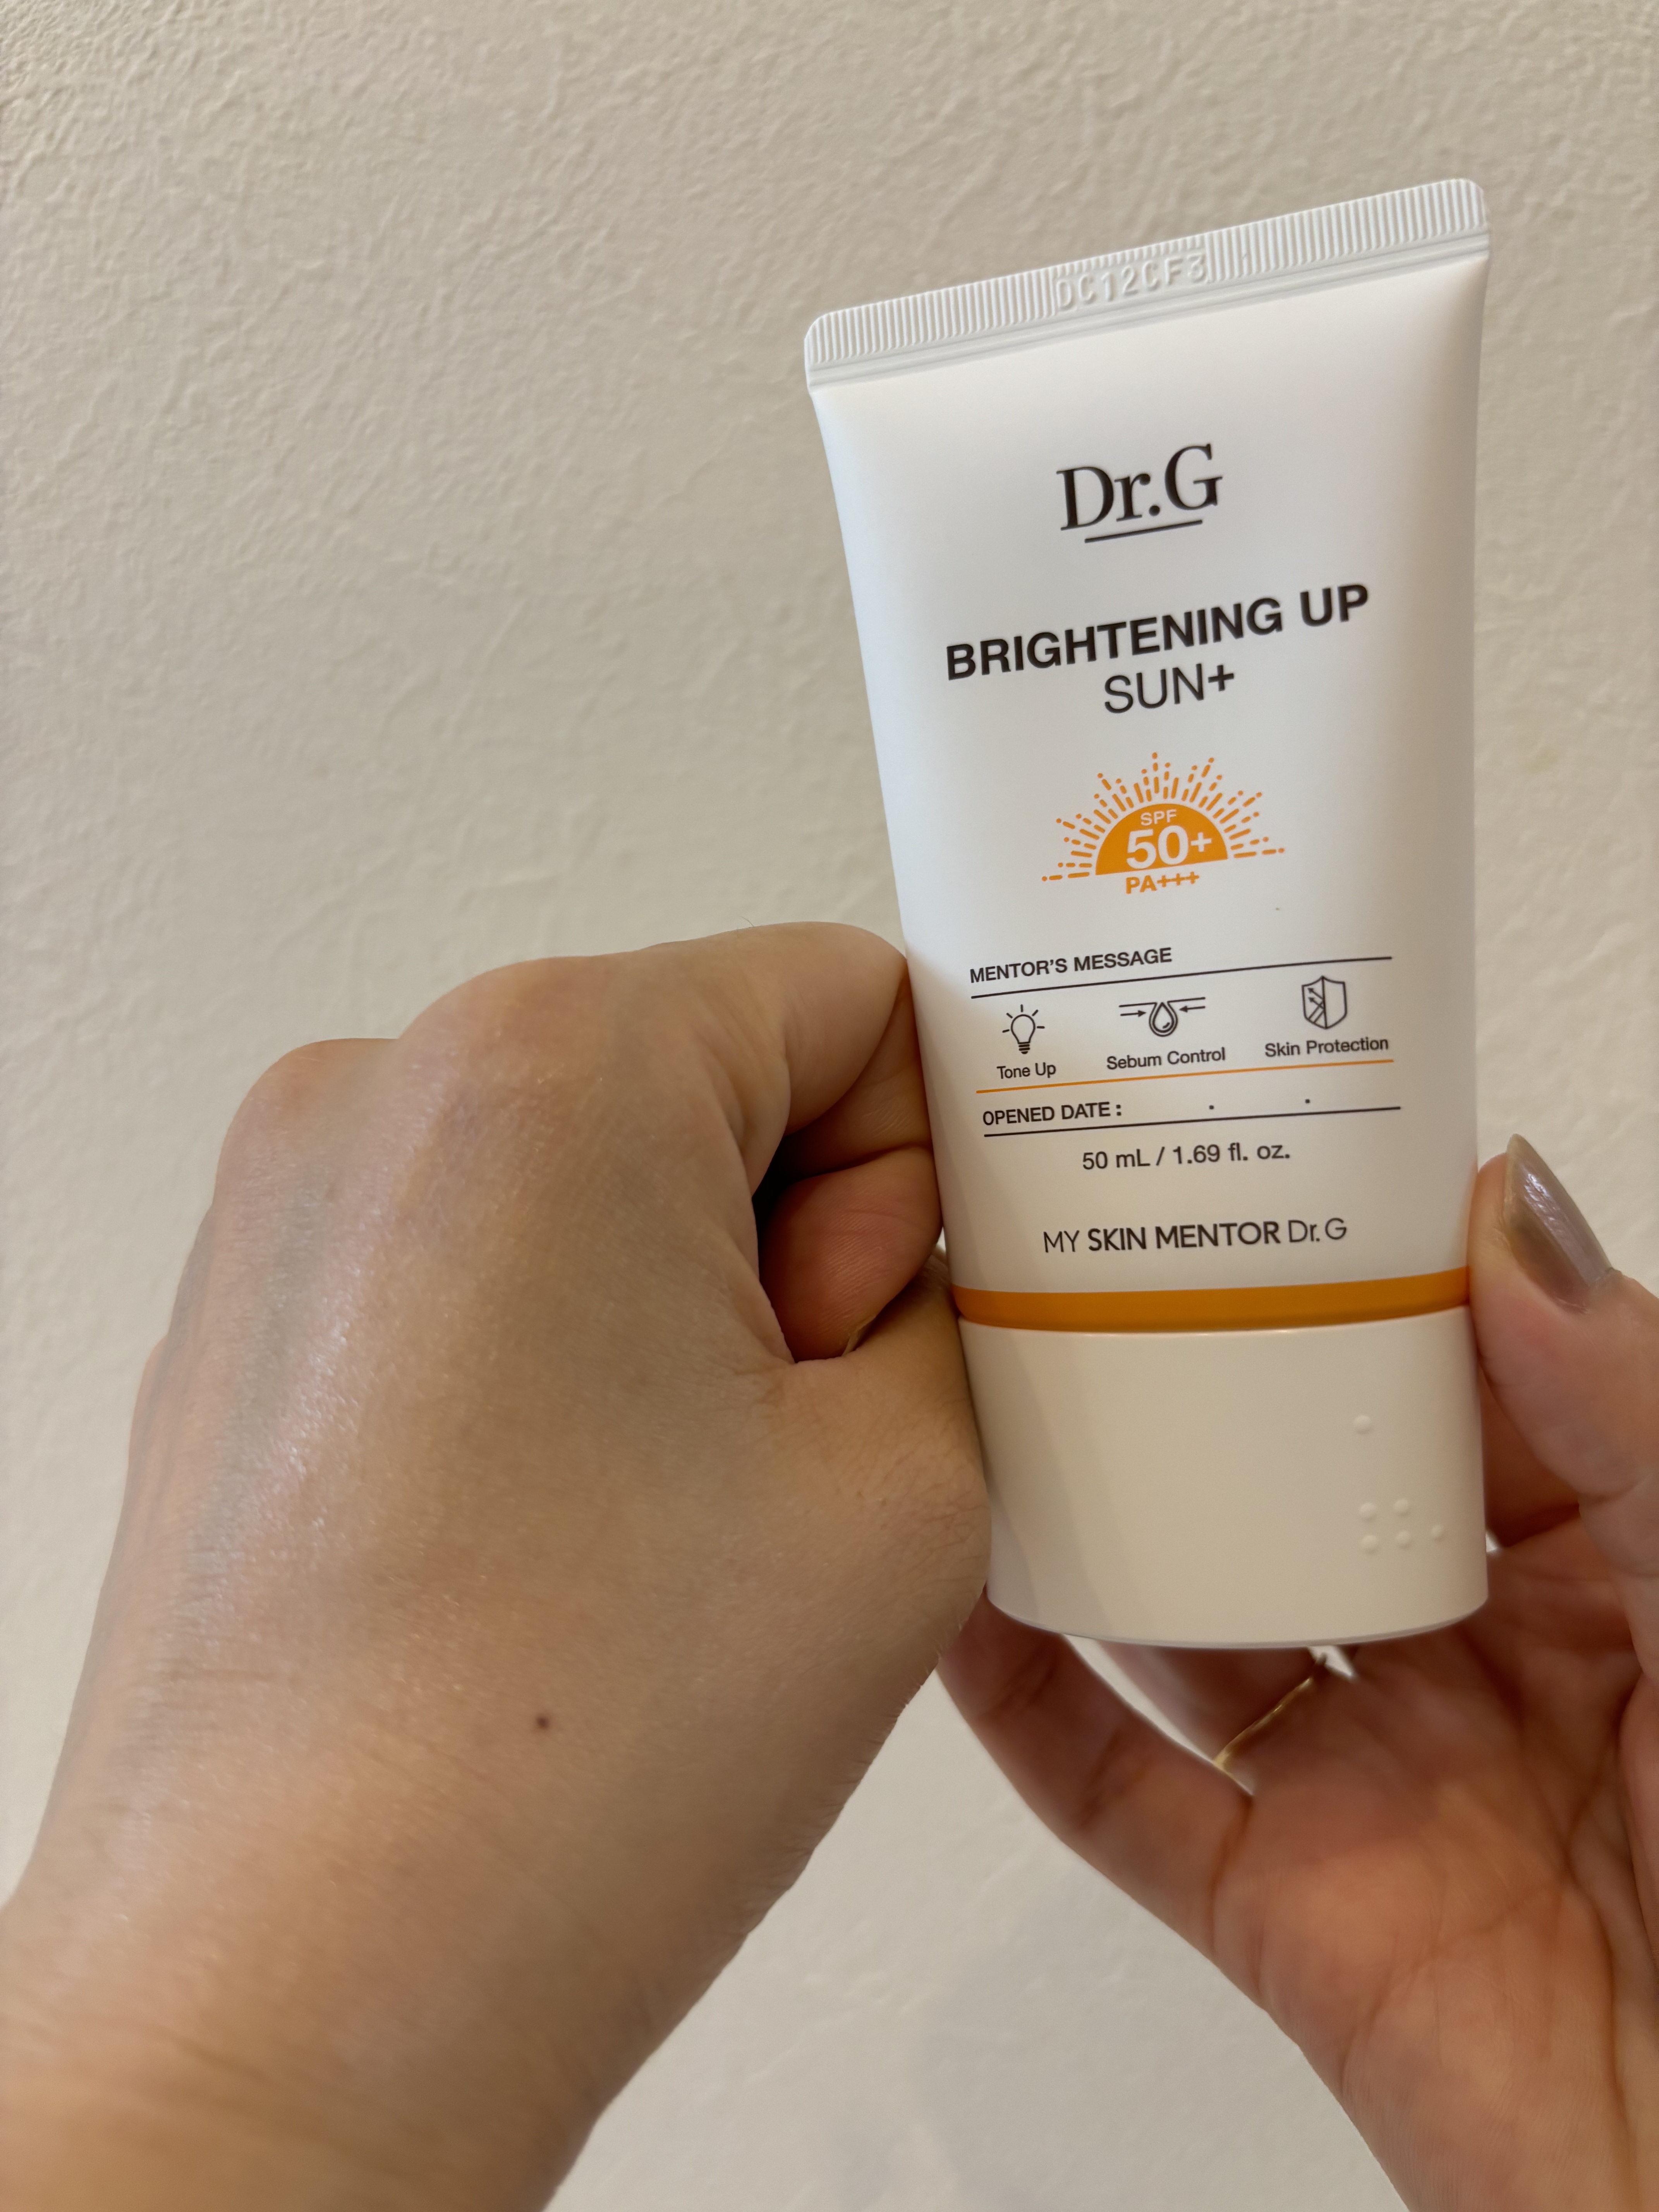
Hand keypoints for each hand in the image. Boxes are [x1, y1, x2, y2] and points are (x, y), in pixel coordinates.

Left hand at [0, 925, 986, 2211]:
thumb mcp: (911, 1482)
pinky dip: (564, 1364)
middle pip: (710, 1080)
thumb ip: (964, 1307)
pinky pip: (475, 1268)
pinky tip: (566, 1543)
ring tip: (667, 1527)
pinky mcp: (242, 1328)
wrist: (289, 2007)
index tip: (904, 1338)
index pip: (850, 996)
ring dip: (688, 1315)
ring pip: (595, 1181)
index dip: (929, 1168)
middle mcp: (380, 1091)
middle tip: (785, 1462)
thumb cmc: (577, 1754)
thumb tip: (915, 1259)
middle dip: (802, 1246)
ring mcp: (284, 1212)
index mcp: (548, 1063)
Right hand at [943, 1136, 1658, 2211]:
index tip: (1247, 1171)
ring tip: (980, 1390)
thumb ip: (1634, 1410)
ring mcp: (1371, 1782)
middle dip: (1195, 1378)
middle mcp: (1477, 1661)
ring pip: (1191, 1619)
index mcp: (1609, 1566)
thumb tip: (1513, 1211)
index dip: (1349, 1278)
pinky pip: (1123, 1792)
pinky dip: (1024, 1703)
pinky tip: (951, 1601)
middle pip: (1298, 1486)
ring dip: (1092, 1519)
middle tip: (1073, 1255)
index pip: (1446, 1381)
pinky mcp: (1286, 1910)